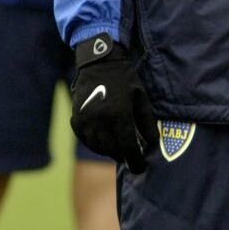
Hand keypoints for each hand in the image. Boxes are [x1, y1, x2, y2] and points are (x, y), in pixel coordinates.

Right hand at [71, 34, 158, 172]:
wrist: (99, 61)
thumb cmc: (124, 78)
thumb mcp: (140, 97)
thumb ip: (147, 122)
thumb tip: (153, 144)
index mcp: (119, 114)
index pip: (128, 146)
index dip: (135, 161)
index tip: (140, 168)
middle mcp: (100, 120)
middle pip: (112, 149)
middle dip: (123, 155)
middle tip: (130, 156)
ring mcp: (86, 120)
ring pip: (98, 146)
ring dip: (109, 150)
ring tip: (118, 148)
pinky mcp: (76, 119)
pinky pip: (86, 139)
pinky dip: (95, 143)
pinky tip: (104, 140)